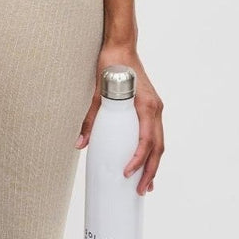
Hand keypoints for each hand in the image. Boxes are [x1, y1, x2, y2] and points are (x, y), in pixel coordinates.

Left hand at [77, 45, 164, 194]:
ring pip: (159, 143)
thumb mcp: (97, 93)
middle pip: (158, 147)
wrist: (121, 47)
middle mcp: (155, 109)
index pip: (146, 140)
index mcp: (146, 106)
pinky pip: (155, 135)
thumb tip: (79, 144)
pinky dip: (152, 153)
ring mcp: (155, 109)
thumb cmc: (111, 65)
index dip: (138, 159)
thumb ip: (90, 119)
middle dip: (150, 171)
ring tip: (146, 186)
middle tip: (139, 191)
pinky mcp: (151, 109)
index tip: (127, 173)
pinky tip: (145, 166)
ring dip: (153, 165)